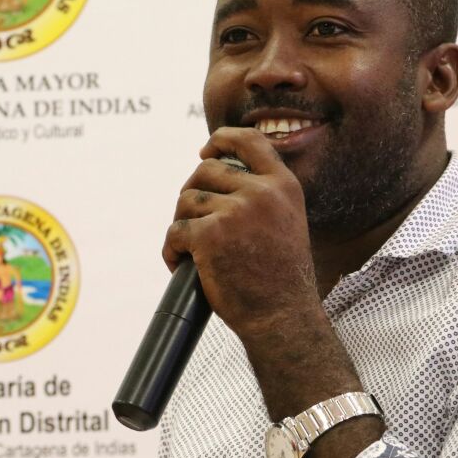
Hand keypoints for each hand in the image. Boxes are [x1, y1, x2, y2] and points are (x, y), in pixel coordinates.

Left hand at [163, 127, 319, 341]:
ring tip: (190, 251)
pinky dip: (171, 251)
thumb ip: (261, 196)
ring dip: (182, 224)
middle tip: (192, 222)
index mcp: (283, 185)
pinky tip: (180, 265)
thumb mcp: (286, 222)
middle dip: (192, 193)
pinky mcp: (210, 234)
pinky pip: (175, 231)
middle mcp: (262, 192)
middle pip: (206, 170)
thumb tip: (216, 173)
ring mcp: (235, 211)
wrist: (282, 317)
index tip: (205, 152)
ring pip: (187, 201)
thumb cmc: (281, 279)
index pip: (249, 140)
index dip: (221, 140)